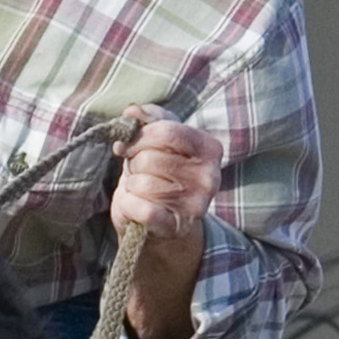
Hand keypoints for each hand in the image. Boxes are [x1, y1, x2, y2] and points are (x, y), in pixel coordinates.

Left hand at [108, 116, 223, 338]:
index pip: (166, 132)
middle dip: (134, 162)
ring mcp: (196, 204)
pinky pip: (142, 208)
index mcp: (209, 149)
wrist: (161, 225)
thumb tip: (133, 111)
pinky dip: (129, 205)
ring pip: (142, 181)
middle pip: (150, 157)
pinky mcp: (178, 227)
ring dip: (131, 185)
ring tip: (139, 190)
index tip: (128, 143)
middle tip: (136, 171)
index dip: (139, 136)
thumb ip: (149, 120)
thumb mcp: (157, 143)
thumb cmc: (159, 176)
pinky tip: (134, 206)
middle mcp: (209, 176)